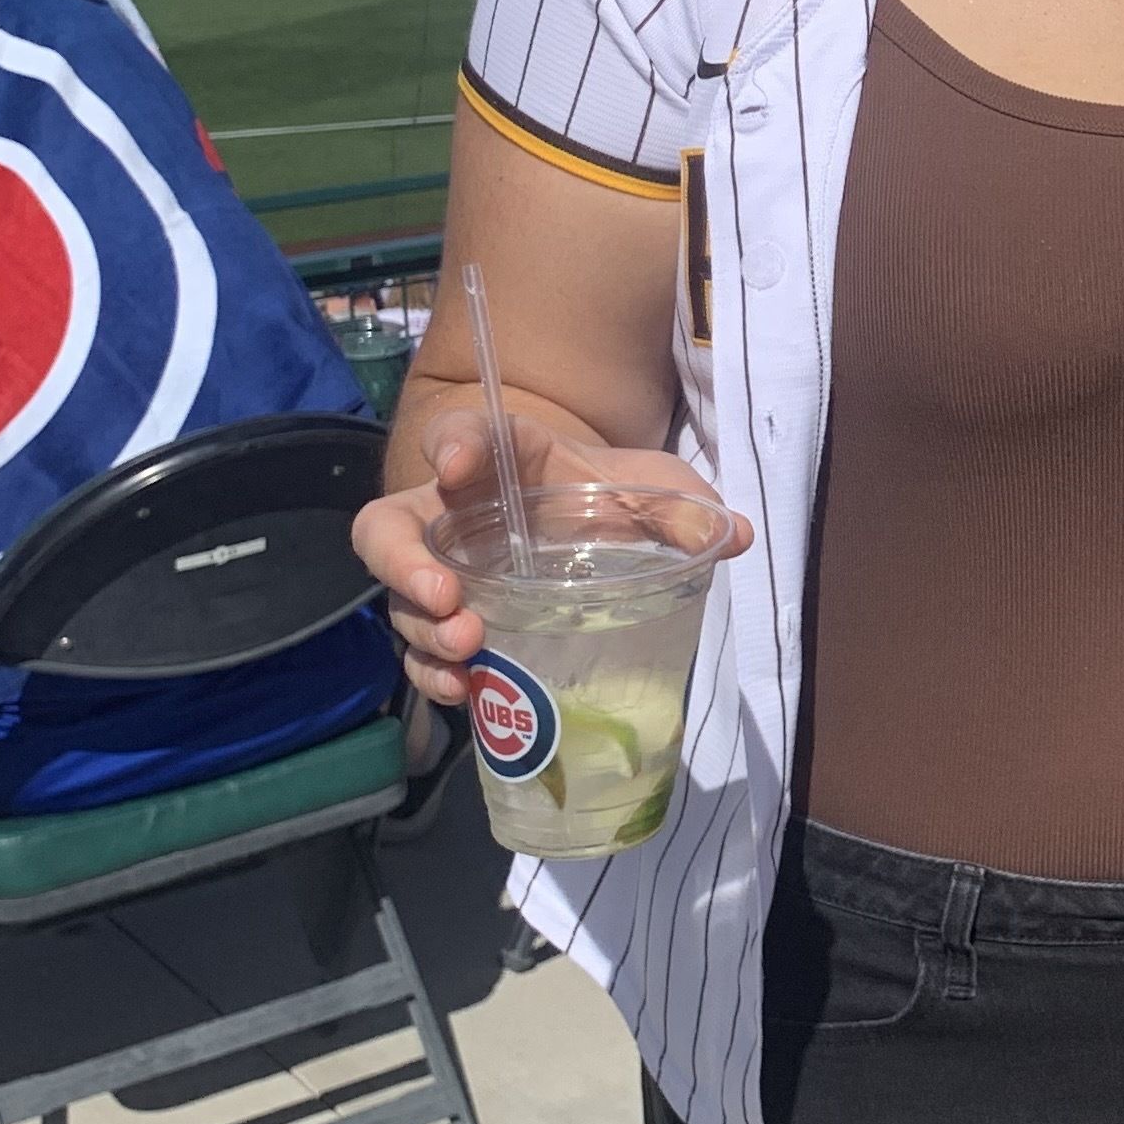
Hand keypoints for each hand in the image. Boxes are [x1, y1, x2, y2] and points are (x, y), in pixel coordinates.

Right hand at [352, 415, 741, 707]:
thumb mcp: (651, 488)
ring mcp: (441, 571)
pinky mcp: (450, 622)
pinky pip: (419, 651)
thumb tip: (737, 536)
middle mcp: (450, 513)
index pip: (460, 433)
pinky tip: (464, 689)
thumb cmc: (606, 490)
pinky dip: (433, 674)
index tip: (457, 463)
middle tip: (445, 593)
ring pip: (400, 600)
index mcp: (500, 457)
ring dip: (423, 630)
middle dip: (404, 563)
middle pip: (387, 528)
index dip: (452, 443)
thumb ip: (686, 506)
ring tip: (467, 649)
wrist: (587, 517)